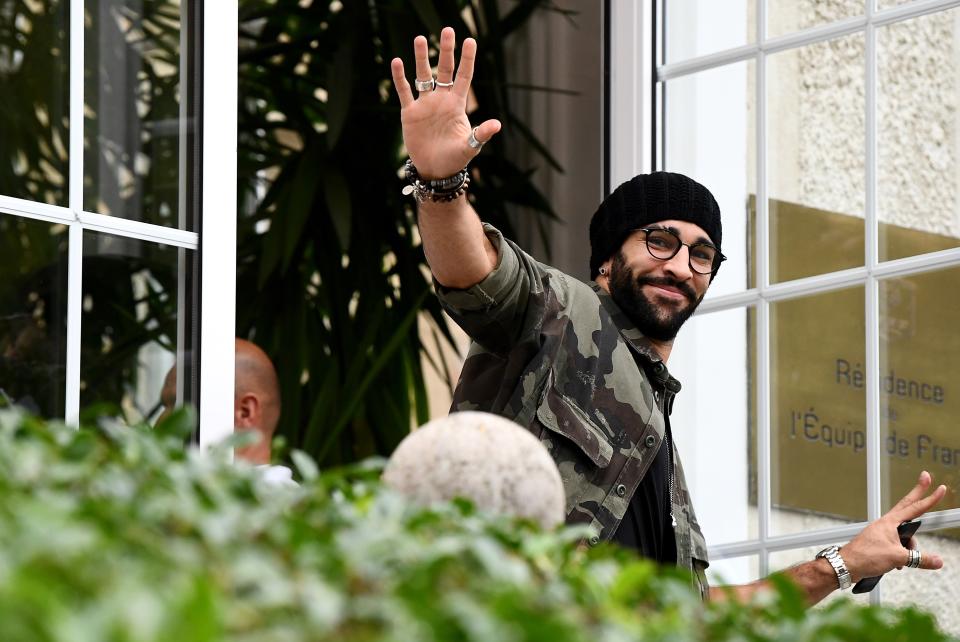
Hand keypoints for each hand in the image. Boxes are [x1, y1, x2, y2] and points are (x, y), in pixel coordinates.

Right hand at [391, 27, 500, 179]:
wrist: (435, 170)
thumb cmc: (455, 159)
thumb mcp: (470, 147)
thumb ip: (480, 134)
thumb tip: (497, 125)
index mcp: (457, 105)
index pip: (464, 76)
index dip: (467, 59)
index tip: (470, 40)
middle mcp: (441, 100)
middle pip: (444, 70)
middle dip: (446, 51)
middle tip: (447, 30)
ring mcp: (425, 104)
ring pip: (423, 75)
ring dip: (420, 58)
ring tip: (419, 38)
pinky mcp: (410, 113)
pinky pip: (404, 92)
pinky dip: (400, 78)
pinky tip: (397, 62)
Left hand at [840, 471, 946, 581]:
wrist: (847, 565)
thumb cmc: (865, 556)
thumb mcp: (897, 558)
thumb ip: (920, 559)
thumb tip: (937, 560)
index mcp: (890, 522)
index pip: (915, 507)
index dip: (930, 498)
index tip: (940, 488)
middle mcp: (886, 524)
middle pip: (907, 506)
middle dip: (918, 494)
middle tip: (925, 478)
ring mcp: (883, 532)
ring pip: (905, 534)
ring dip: (910, 547)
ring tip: (903, 560)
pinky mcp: (880, 542)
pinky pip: (898, 545)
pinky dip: (902, 554)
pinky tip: (898, 564)